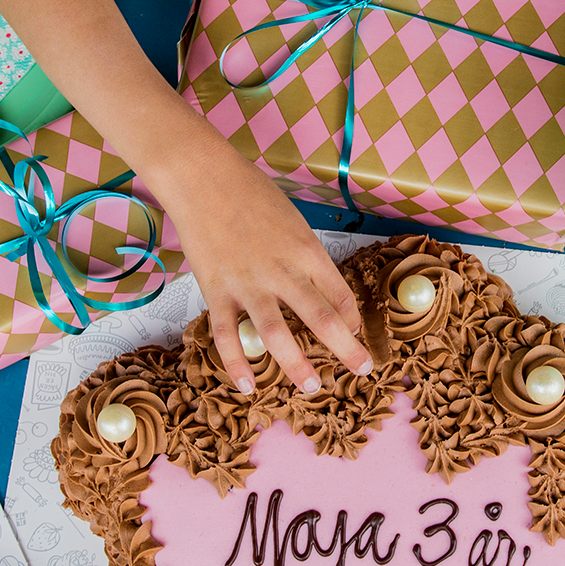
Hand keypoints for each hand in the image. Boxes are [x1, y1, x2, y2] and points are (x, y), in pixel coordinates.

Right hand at [159, 141, 372, 394]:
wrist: (202, 177)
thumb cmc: (251, 192)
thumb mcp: (292, 219)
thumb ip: (306, 254)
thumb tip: (321, 287)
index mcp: (306, 250)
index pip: (340, 294)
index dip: (352, 320)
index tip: (355, 334)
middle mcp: (282, 271)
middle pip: (321, 319)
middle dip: (345, 350)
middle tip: (362, 370)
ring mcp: (248, 284)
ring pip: (276, 336)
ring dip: (296, 366)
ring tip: (311, 388)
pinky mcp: (216, 291)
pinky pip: (228, 336)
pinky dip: (237, 365)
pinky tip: (248, 386)